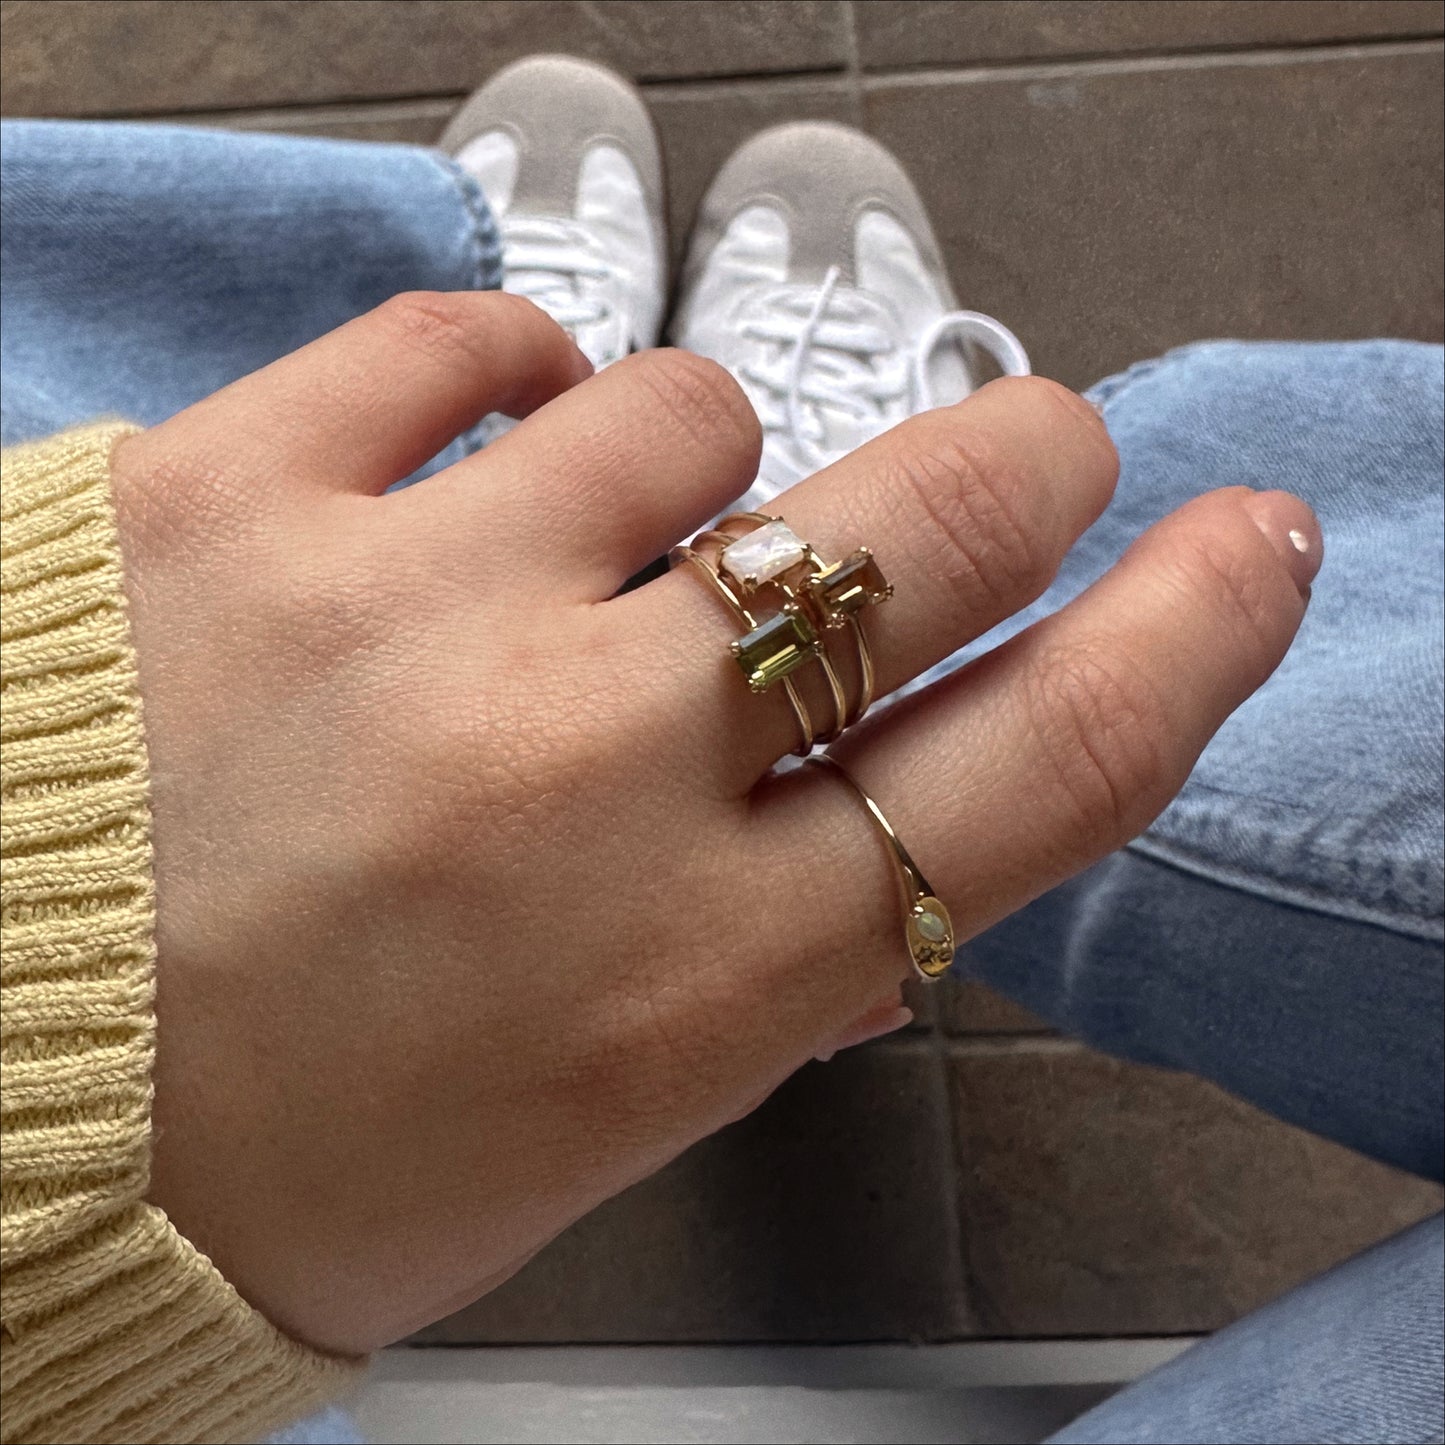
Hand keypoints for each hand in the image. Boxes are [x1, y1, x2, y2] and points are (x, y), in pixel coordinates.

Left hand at [112, 291, 1318, 1353]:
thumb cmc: (274, 1171)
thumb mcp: (583, 1120)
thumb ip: (754, 960)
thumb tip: (862, 818)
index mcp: (685, 977)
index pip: (1038, 769)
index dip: (1183, 640)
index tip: (1235, 555)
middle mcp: (578, 778)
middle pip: (924, 534)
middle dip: (1022, 470)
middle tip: (1033, 455)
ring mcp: (404, 613)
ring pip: (692, 417)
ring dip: (705, 463)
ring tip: (619, 533)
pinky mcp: (234, 498)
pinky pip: (466, 343)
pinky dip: (521, 367)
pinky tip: (504, 426)